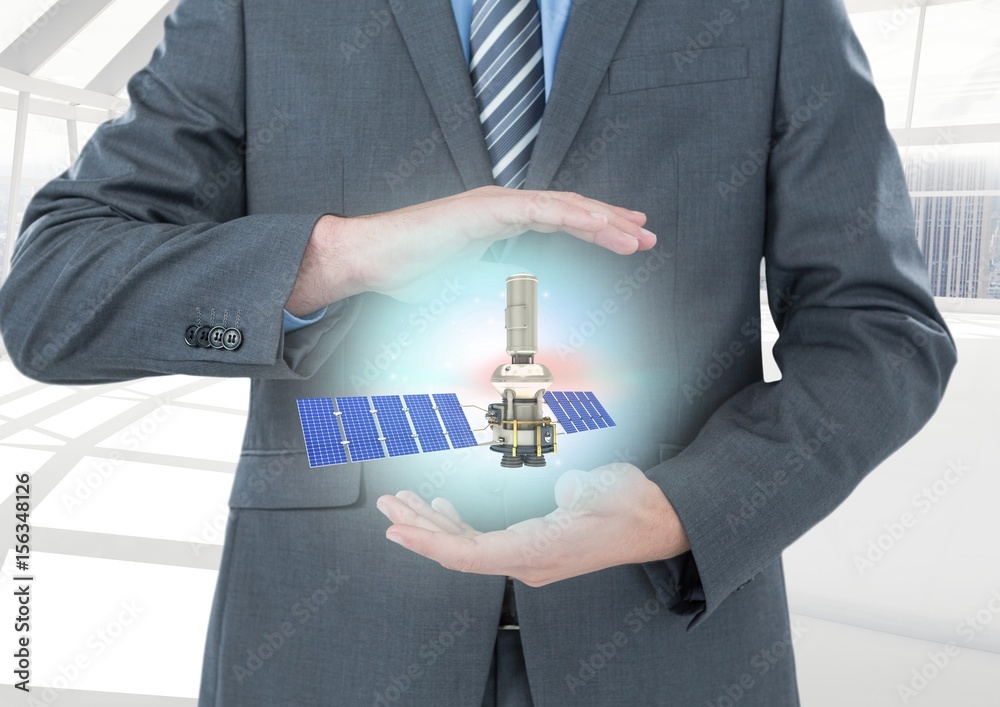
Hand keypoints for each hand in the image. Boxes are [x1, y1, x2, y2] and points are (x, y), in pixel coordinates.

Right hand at [285, 186, 655, 314]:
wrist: (371, 259)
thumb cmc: (408, 274)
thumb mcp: (465, 286)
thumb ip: (494, 288)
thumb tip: (516, 312)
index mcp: (500, 220)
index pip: (559, 219)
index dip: (594, 226)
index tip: (625, 238)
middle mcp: (503, 206)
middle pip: (570, 210)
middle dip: (611, 222)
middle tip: (646, 235)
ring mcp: (495, 204)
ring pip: (564, 207)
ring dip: (603, 220)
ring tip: (637, 233)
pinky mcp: (486, 209)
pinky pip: (541, 211)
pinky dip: (575, 217)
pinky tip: (602, 225)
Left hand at [375, 463, 689, 586]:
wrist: (655, 522)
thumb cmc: (632, 506)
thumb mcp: (606, 491)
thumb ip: (579, 492)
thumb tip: (563, 493)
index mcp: (538, 551)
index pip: (468, 554)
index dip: (428, 542)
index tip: (396, 528)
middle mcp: (527, 561)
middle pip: (458, 550)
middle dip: (418, 526)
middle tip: (386, 504)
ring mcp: (527, 556)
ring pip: (467, 545)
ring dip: (432, 524)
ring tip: (401, 502)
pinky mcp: (531, 545)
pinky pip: (483, 540)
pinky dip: (457, 524)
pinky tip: (441, 508)